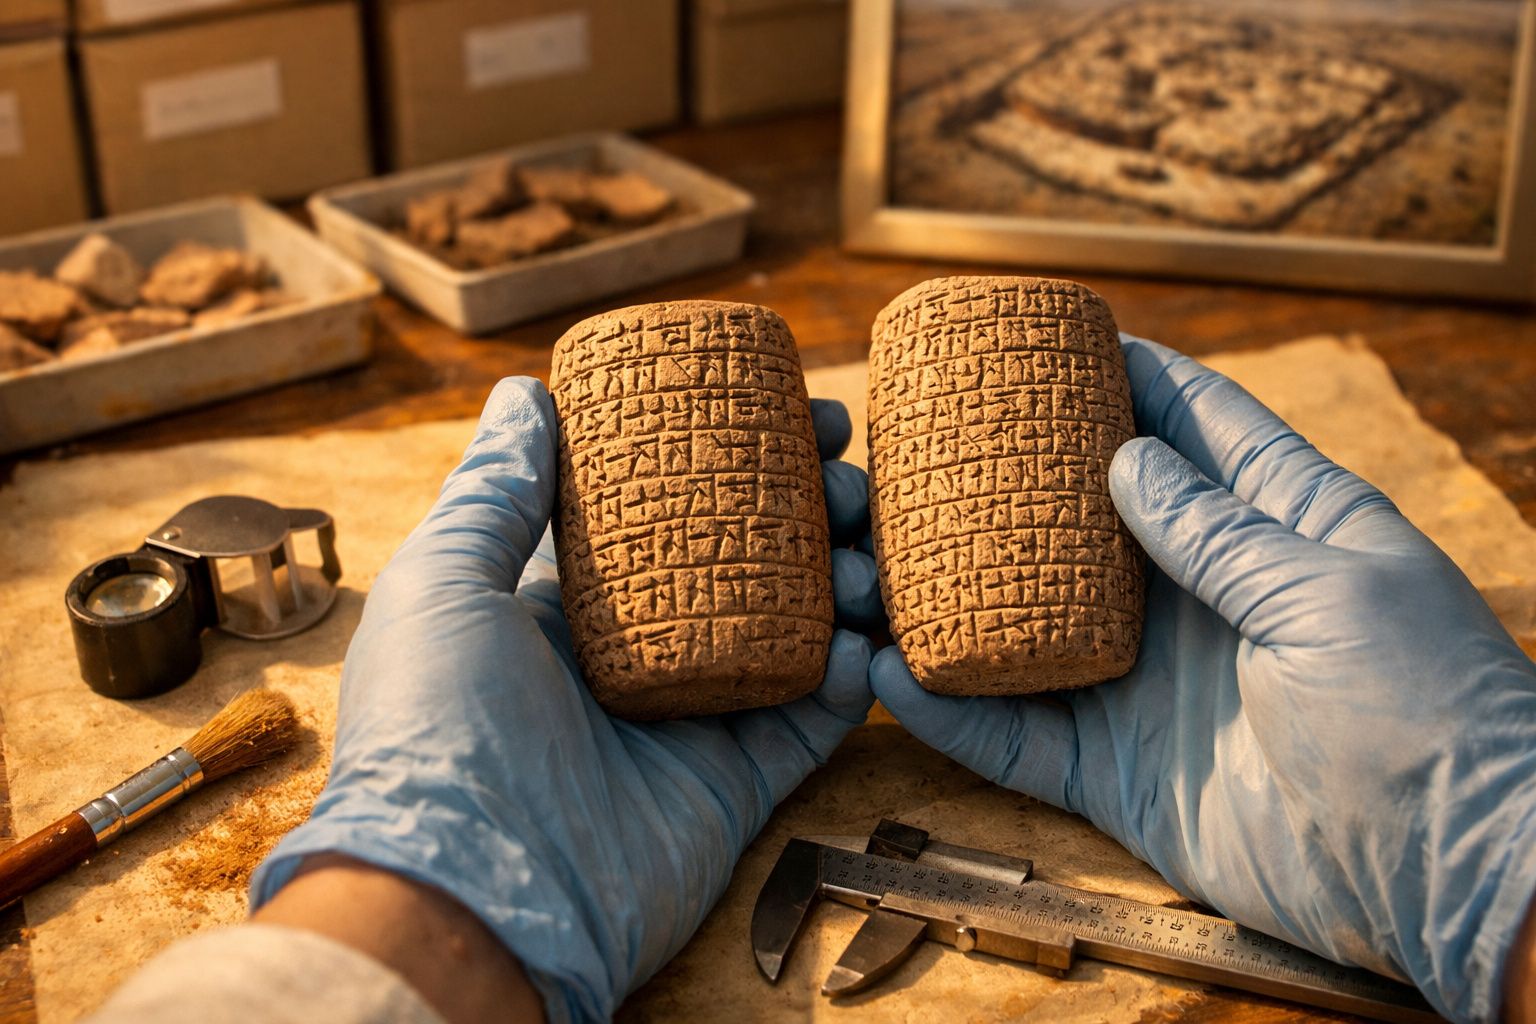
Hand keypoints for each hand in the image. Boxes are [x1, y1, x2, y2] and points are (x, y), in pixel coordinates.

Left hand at [251, 379, 877, 1021]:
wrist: (472, 893)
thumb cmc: (437, 728)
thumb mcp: (446, 585)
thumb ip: (495, 493)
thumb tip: (526, 394)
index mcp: (567, 605)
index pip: (664, 510)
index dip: (724, 456)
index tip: (783, 410)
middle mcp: (636, 655)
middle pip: (744, 564)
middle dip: (802, 510)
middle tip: (846, 469)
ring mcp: (689, 721)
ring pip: (791, 633)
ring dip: (841, 582)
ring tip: (868, 548)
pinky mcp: (734, 785)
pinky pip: (809, 724)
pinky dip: (849, 682)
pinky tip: (870, 637)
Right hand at [870, 335, 1535, 1021]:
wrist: (1443, 872)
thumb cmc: (1422, 708)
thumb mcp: (1331, 592)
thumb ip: (1222, 531)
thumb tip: (1124, 461)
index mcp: (1273, 532)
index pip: (1197, 427)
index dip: (1133, 378)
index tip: (1059, 337)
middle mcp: (1196, 600)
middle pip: (1084, 523)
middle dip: (1014, 482)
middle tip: (931, 439)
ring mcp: (1147, 687)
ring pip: (1028, 628)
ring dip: (954, 600)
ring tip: (875, 557)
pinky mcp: (1116, 773)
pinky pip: (1015, 737)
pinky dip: (952, 711)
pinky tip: (889, 673)